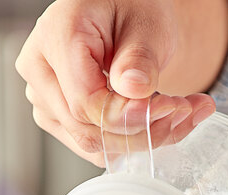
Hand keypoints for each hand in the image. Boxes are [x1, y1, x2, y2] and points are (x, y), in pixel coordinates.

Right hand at [15, 0, 227, 165]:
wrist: (121, 13)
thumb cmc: (129, 7)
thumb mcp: (145, 22)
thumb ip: (139, 58)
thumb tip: (135, 92)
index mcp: (55, 38)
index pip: (86, 102)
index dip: (130, 115)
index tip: (173, 107)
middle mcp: (41, 73)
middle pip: (89, 130)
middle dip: (144, 131)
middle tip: (186, 113)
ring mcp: (46, 101)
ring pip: (93, 145)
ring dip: (143, 140)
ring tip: (179, 115)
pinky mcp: (59, 119)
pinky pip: (96, 146)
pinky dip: (132, 142)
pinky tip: (160, 122)